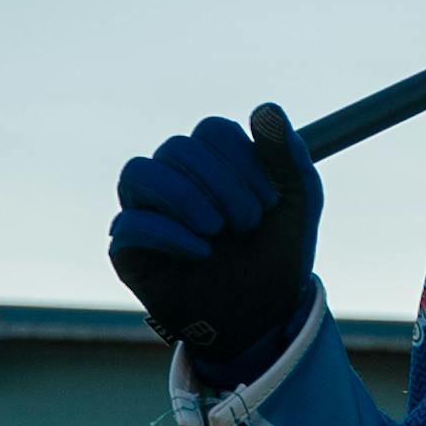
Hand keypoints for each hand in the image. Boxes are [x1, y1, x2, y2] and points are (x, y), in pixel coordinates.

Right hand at [109, 106, 321, 384]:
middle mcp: (173, 179)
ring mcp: (146, 211)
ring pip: (138, 173)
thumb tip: (267, 109)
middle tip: (249, 221)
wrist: (264, 317)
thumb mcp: (297, 203)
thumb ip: (287, 154)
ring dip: (185, 197)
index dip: (241, 158)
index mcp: (212, 162)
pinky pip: (129, 223)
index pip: (211, 131)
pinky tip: (202, 252)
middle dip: (220, 183)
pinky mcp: (129, 249)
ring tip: (218, 230)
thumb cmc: (276, 254)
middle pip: (178, 148)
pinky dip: (169, 233)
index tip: (270, 201)